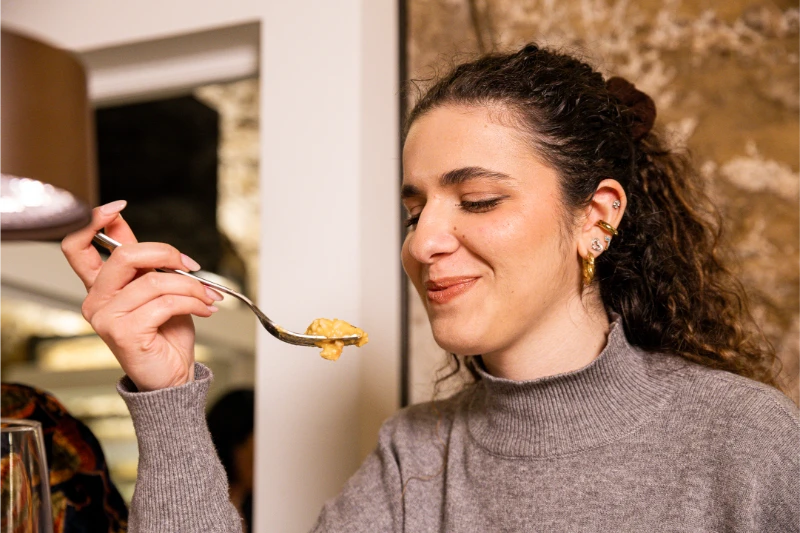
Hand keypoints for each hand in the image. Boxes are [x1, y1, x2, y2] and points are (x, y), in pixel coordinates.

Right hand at [61, 201, 221, 390]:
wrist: (173, 375)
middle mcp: (96, 301)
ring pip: (153, 280)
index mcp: (100, 286)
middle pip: (124, 255)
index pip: (76, 247)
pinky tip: (205, 308)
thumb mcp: (157, 289)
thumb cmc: (165, 334)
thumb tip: (124, 223)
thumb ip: (143, 261)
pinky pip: (164, 303)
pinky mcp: (124, 333)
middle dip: (165, 252)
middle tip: (191, 265)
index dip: (93, 221)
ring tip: (207, 295)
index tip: (118, 207)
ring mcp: (106, 318)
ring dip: (190, 285)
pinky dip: (192, 301)